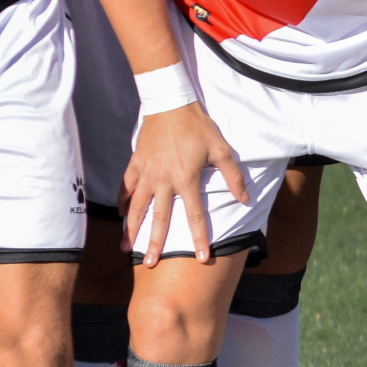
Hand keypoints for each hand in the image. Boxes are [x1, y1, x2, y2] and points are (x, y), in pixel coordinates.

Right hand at [121, 102, 247, 266]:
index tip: (202, 258)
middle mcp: (164, 181)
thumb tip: (245, 199)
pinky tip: (121, 214)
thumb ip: (233, 176)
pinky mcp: (135, 164)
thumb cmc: (198, 126)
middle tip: (150, 263)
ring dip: (131, 229)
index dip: (200, 238)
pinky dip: (123, 201)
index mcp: (186, 180)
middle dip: (155, 243)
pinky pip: (126, 187)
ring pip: (137, 207)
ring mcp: (147, 173)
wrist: (169, 102)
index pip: (194, 216)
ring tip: (125, 248)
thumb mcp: (221, 149)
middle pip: (159, 219)